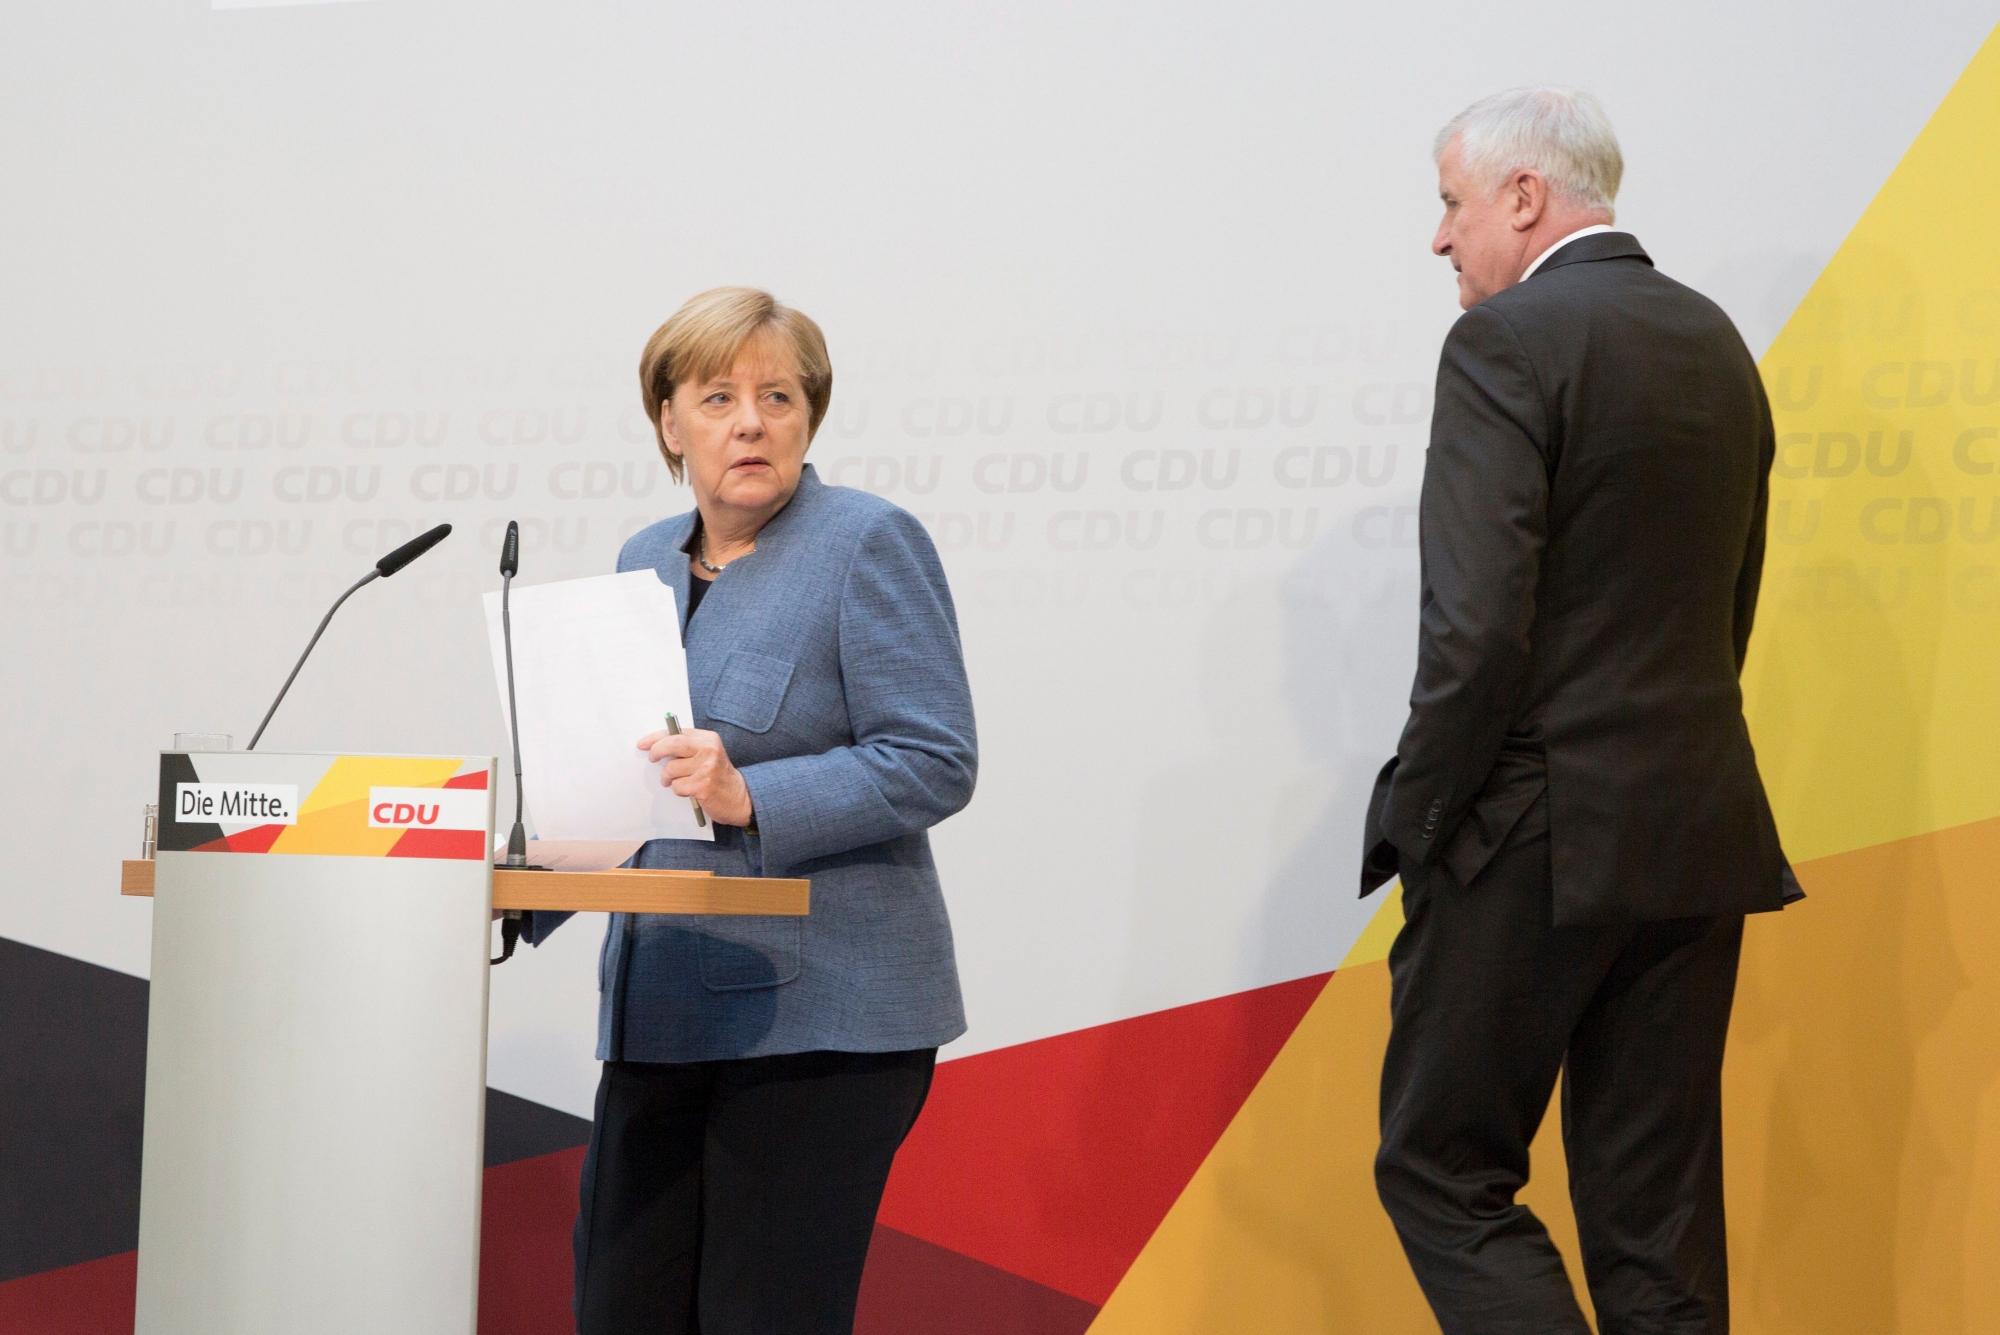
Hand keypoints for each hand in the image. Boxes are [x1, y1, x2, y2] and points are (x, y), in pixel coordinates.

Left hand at [637, 725, 753, 826]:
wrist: (739, 797)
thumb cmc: (717, 775)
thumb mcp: (708, 753)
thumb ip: (688, 746)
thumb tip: (657, 744)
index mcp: (708, 739)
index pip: (676, 733)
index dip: (655, 738)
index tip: (643, 744)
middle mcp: (708, 750)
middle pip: (672, 744)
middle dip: (656, 751)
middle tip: (652, 759)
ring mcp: (706, 768)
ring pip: (670, 769)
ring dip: (668, 778)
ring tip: (677, 781)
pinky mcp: (702, 786)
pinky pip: (677, 786)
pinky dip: (678, 790)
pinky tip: (689, 791)